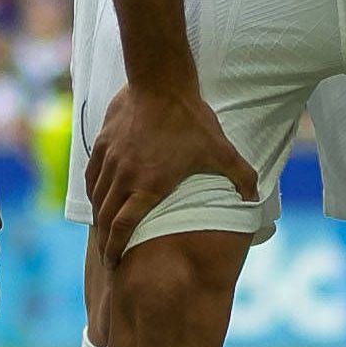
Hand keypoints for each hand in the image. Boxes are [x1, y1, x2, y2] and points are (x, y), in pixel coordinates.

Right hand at [82, 81, 253, 258]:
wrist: (159, 82)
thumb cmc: (190, 119)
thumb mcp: (220, 150)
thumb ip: (240, 176)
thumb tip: (254, 197)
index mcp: (148, 186)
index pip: (122, 227)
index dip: (115, 249)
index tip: (114, 263)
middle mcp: (123, 177)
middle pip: (105, 219)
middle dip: (104, 243)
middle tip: (108, 257)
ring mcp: (110, 160)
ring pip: (96, 198)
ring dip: (98, 218)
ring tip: (103, 231)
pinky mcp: (102, 144)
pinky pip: (91, 175)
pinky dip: (93, 192)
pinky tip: (98, 197)